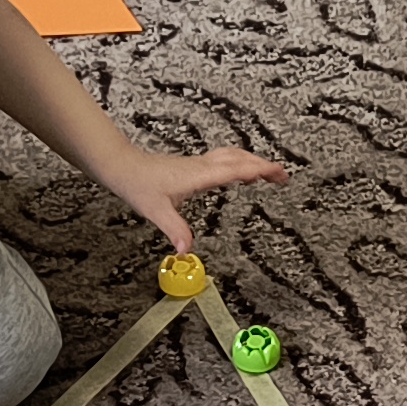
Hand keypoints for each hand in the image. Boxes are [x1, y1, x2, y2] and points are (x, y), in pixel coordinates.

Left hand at [98, 144, 289, 252]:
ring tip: (268, 172)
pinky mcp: (193, 166)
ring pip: (233, 156)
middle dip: (264, 165)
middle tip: (284, 177)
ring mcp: (198, 164)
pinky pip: (223, 159)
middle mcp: (202, 166)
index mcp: (199, 175)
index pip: (236, 169)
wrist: (122, 166)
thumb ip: (175, 229)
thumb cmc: (138, 184)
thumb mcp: (156, 211)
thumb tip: (187, 250)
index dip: (260, 170)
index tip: (279, 173)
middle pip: (240, 159)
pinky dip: (239, 162)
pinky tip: (239, 171)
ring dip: (252, 161)